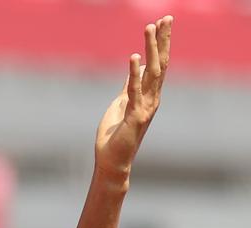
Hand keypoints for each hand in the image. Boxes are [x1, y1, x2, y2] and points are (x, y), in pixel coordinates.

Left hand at [95, 16, 171, 180]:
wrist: (111, 160)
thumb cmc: (114, 135)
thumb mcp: (120, 104)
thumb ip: (129, 88)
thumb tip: (133, 72)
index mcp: (148, 94)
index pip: (157, 64)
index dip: (161, 43)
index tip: (163, 23)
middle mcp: (152, 98)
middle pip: (160, 63)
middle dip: (163, 40)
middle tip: (166, 18)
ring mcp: (145, 107)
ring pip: (152, 73)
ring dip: (151, 49)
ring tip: (150, 28)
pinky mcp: (135, 116)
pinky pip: (135, 91)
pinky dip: (134, 73)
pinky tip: (133, 57)